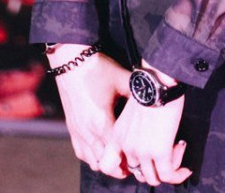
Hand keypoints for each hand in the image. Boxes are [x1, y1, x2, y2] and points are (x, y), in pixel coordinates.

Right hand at [50, 46, 130, 171]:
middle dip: (120, 166)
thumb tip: (153, 97)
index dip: (131, 158)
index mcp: (102, 122)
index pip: (118, 154)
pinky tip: (102, 147)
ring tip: (119, 156)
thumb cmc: (97, 68)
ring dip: (106, 163)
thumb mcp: (122, 79)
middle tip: (134, 160)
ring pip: (92, 162)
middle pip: (105, 164)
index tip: (141, 156)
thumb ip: (137, 93)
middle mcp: (88, 132)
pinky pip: (81, 153)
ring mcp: (78, 132)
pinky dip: (92, 156)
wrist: (71, 60)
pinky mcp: (71, 128)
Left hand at [99, 94, 190, 185]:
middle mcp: (127, 147)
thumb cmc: (149, 88)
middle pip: (138, 172)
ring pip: (154, 178)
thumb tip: (147, 131)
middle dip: (155, 164)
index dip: (122, 169)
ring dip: (169, 168)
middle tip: (167, 148)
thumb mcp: (132, 109)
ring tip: (177, 151)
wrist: (158, 81)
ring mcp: (142, 152)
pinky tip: (186, 170)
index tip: (140, 161)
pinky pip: (169, 175)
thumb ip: (133, 126)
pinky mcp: (160, 152)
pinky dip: (179, 175)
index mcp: (117, 136)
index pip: (108, 165)